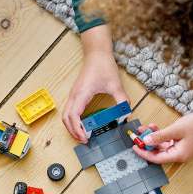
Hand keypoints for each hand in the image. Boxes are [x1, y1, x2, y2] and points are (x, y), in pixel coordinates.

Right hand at [63, 25, 127, 142]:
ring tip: (82, 135)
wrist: (96, 53)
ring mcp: (73, 95)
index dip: (77, 129)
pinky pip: (69, 110)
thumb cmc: (103, 66)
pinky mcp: (75, 94)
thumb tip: (126, 114)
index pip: (74, 116)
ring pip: (65, 115)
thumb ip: (122, 100)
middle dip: (73, 131)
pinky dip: (72, 120)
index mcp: (81, 94)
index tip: (85, 138)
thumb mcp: (116, 84)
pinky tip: (82, 125)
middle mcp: (74, 96)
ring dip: (71, 127)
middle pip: (66, 118)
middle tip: (84, 140)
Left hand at [133, 97, 192, 163]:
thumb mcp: (175, 130)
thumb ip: (160, 136)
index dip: (144, 153)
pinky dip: (159, 134)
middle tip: (137, 137)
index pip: (156, 158)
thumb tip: (146, 140)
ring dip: (152, 137)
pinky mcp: (179, 142)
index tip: (135, 147)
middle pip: (157, 153)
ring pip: (160, 145)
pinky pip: (165, 141)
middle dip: (146, 144)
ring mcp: (179, 148)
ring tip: (144, 128)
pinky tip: (153, 127)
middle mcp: (178, 154)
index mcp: (178, 155)